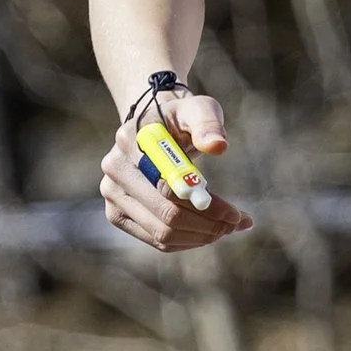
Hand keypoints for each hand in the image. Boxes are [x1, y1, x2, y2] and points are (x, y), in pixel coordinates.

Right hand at [98, 91, 251, 250]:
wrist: (155, 129)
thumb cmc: (181, 119)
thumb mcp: (198, 109)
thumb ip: (208, 123)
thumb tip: (218, 146)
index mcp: (130, 140)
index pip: (169, 186)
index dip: (206, 206)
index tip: (236, 213)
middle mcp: (114, 170)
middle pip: (166, 215)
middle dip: (208, 225)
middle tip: (238, 224)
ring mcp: (112, 196)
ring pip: (162, 233)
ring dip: (201, 236)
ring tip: (228, 227)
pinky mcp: (117, 215)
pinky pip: (156, 240)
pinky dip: (187, 241)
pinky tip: (209, 231)